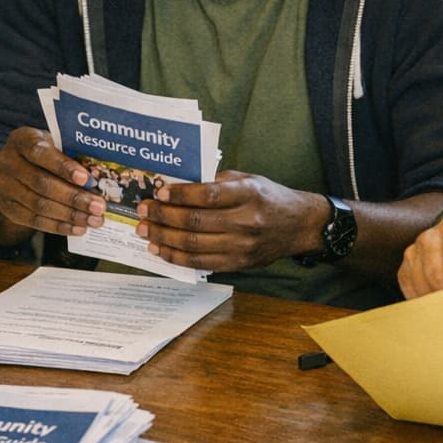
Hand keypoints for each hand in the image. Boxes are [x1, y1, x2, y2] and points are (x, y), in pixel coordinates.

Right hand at [0, 127, 103, 235]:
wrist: (15, 167)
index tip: (86, 179)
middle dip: (74, 197)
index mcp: (22, 140)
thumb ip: (71, 157)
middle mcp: (8, 162)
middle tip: (98, 206)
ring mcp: (5, 187)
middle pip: (42, 184)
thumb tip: (97, 180)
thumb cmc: (44, 153)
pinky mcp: (8, 208)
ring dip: (70, 215)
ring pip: (40, 205)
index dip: (63, 167)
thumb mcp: (54, 145)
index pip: (41, 153)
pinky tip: (78, 228)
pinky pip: (35, 220)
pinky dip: (59, 226)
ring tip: (94, 220)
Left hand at [136, 171, 320, 272]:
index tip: (159, 192)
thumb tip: (178, 186)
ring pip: (194, 245)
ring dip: (164, 238)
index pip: (207, 195)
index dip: (179, 195)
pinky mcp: (239, 263)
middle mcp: (246, 221)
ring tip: (144, 230)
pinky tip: (161, 249)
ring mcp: (242, 246)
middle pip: (195, 221)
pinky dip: (177, 257)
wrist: (300, 225)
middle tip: (142, 210)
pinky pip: (201, 262)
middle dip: (163, 216)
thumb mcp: (248, 179)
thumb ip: (216, 181)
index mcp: (248, 194)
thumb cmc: (269, 197)